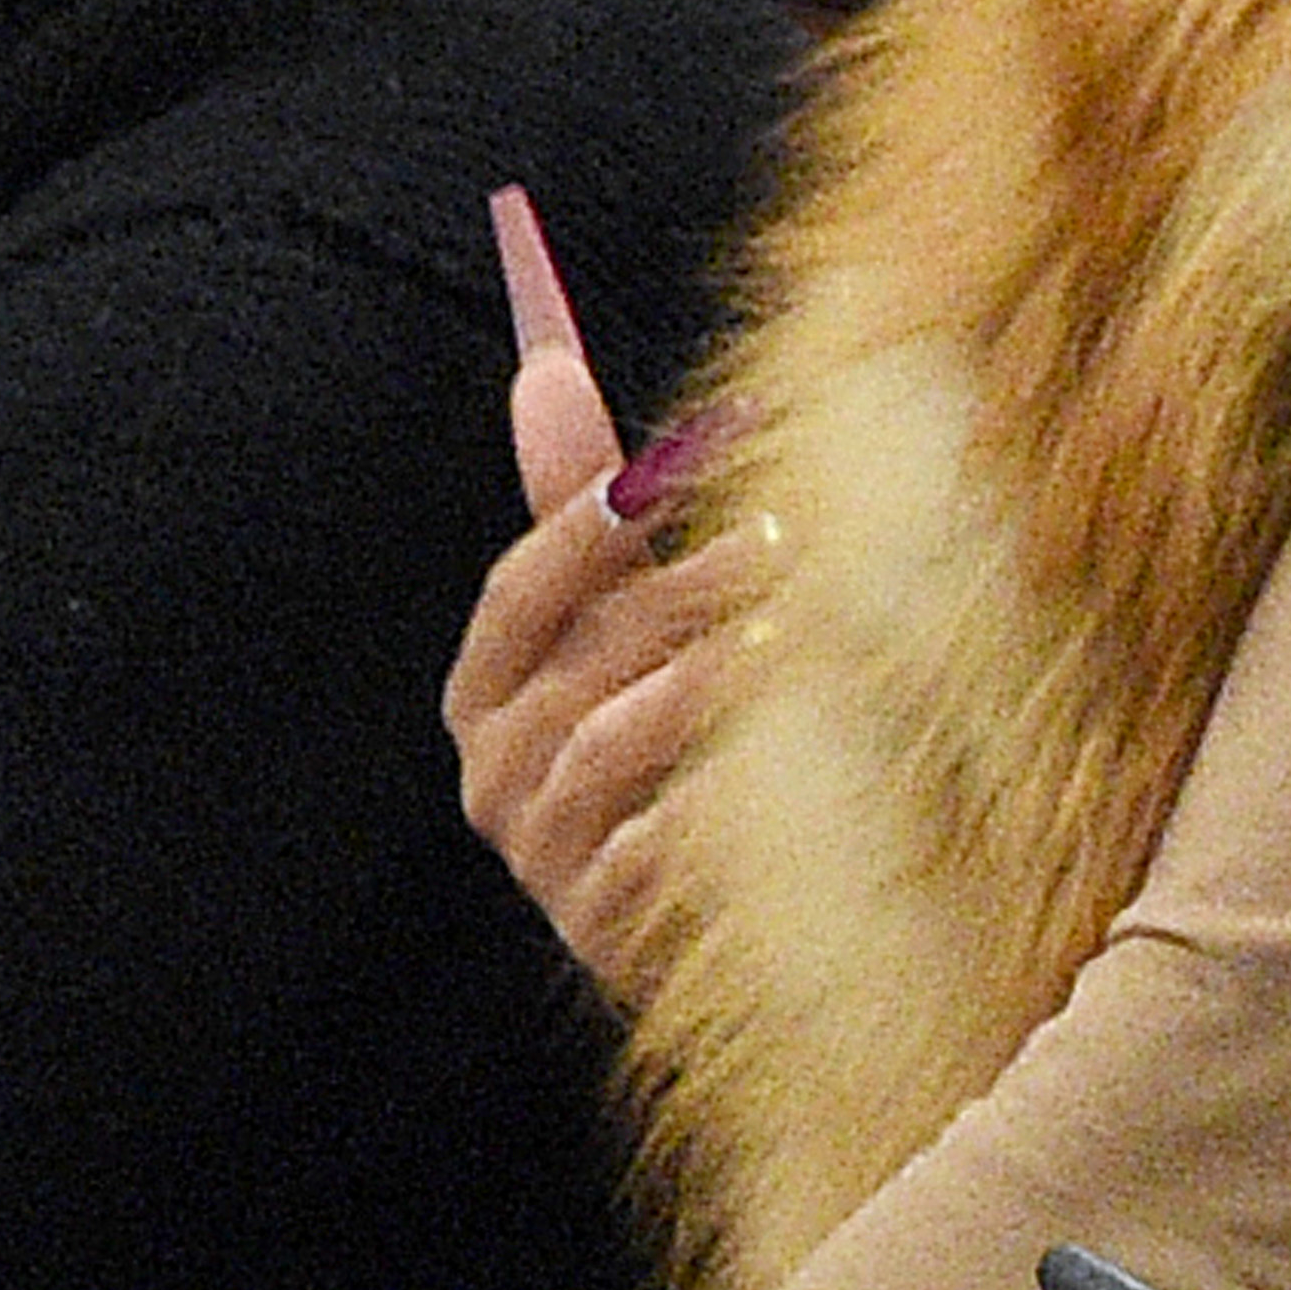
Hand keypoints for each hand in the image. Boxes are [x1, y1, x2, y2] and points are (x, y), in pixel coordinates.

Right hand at [453, 207, 765, 1009]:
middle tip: (783, 541)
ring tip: (802, 634)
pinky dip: (718, 794)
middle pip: (578, 661)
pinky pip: (657, 847)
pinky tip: (795, 755)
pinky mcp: (607, 927)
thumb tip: (544, 362)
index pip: (518, 594)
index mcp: (488, 696)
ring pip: (609, 744)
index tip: (660, 472)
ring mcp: (547, 862)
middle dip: (680, 591)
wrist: (714, 919)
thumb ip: (582, 505)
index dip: (583, 527)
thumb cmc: (667, 740)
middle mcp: (497, 780)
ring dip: (705, 680)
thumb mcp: (622, 621)